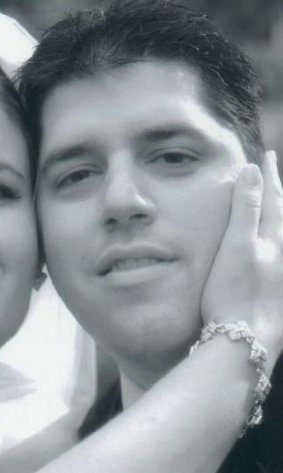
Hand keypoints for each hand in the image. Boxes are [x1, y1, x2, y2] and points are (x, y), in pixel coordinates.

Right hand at [201, 151, 282, 364]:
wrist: (245, 336)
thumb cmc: (235, 291)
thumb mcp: (237, 245)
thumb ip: (246, 208)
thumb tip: (252, 172)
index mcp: (273, 238)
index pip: (272, 198)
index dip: (268, 176)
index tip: (264, 156)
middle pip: (282, 212)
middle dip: (277, 190)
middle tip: (272, 171)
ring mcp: (282, 269)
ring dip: (279, 211)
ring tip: (277, 200)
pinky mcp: (278, 286)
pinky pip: (281, 250)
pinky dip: (277, 236)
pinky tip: (274, 242)